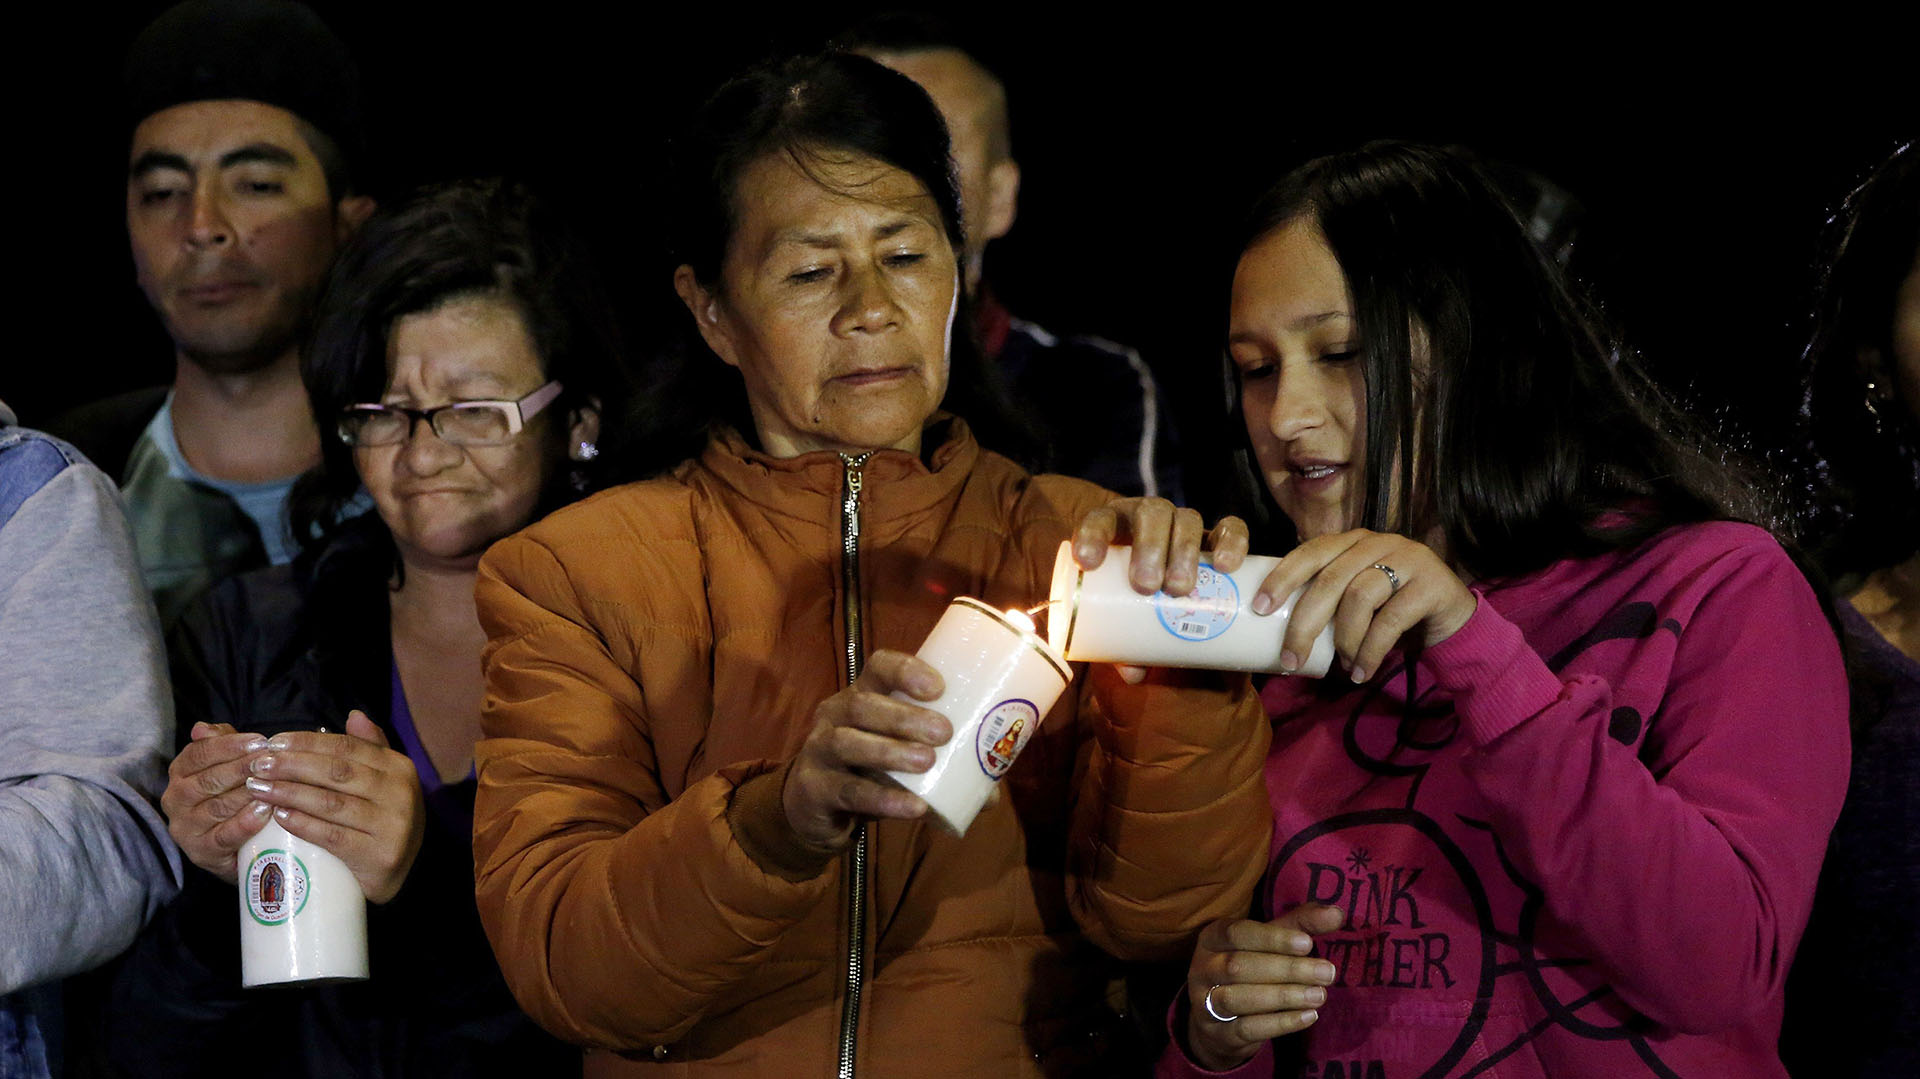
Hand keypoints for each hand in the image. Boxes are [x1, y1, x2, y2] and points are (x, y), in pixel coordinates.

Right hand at [161, 721, 273, 883]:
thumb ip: (218, 743)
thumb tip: (202, 728)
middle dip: (242, 768)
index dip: (230, 746)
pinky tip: (264, 811)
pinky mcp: (201, 852)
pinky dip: (245, 823)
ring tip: (272, 784)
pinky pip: (224, 836)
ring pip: (217, 807)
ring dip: (246, 794)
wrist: (235, 845)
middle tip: (270, 761)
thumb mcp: (225, 765)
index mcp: (179, 773)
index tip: (260, 740)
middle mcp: (176, 799)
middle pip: (209, 779)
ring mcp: (186, 828)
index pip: (199, 754)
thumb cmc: (231, 795)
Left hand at [240, 711, 425, 903]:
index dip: (308, 742)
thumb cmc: (381, 822)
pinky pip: (334, 836)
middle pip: (337, 772)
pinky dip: (305, 824)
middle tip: (257, 765)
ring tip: (258, 788)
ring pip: (331, 803)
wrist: (401, 875)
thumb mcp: (385, 782)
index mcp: (399, 768)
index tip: (273, 742)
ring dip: (290, 793)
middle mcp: (400, 793)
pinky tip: (280, 816)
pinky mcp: (379, 856)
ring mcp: (392, 826)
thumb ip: (371, 748)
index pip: (348, 747)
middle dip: (292, 765)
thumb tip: (354, 715)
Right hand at [783, 650, 950, 851]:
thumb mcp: (901, 757)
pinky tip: (912, 807)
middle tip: (944, 732)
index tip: (939, 687)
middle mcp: (835, 714)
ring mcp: (818, 750)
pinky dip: (882, 799)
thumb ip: (945, 768)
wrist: (816, 808)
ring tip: (927, 762)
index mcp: (863, 694)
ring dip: (890, 751)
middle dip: (904, 716)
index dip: (906, 670)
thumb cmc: (870, 769)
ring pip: (848, 742)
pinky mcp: (814, 788)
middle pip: (862, 704)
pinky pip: (848, 791)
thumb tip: (992, 793)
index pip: (878, 666)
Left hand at [1073, 499, 1250, 682]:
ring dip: (1184, 549)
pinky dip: (1231, 542)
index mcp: (1116, 529)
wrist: (1178, 600)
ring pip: (1188, 519)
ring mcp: (1186, 525)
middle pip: (1151, 514)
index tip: (1088, 563)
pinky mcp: (1220, 536)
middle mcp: (1151, 519)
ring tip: (1180, 588)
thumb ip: (1124, 645)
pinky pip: (1231, 528)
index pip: (1099, 520)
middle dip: (1149, 547)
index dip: (1092, 535)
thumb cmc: (1136, 609)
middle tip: (1147, 586)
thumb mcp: (1124, 621)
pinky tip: (1226, 565)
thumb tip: (1132, 673)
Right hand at [1182, 904, 1344, 1071]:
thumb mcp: (1269, 943)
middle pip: (1239, 966)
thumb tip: (1336, 913)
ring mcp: (1204, 1003)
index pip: (1237, 933)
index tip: (1308, 943)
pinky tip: (1308, 1016)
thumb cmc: (1250, 969)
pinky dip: (1280, 1023)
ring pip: (1239, 998)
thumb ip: (1300, 925)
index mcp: (1212, 938)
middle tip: (1327, 972)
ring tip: (1320, 995)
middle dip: (1287, 969)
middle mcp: (1202, 968)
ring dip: (1284, 997)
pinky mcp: (1217, 1032)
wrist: (1218, 1022)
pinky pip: (1246, 1028)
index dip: (1272, 938)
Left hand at [1252, 530, 1476, 681]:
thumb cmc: (1391, 610)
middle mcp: (1377, 542)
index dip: (1282, 577)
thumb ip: (1328, 601)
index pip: (1310, 552)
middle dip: (1304, 623)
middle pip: (1330, 580)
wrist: (1453, 619)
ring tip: (1342, 666)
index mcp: (1352, 542)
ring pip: (1359, 597)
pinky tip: (1361, 672)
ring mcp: (1407, 558)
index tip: (1259, 607)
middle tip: (1290, 659)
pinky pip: (1390, 620)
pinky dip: (1370, 651)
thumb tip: (1275, 636)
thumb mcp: (1356, 599)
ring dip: (1344, 640)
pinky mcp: (1430, 583)